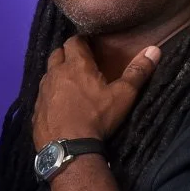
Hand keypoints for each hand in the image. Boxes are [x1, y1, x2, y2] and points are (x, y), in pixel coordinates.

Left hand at [32, 36, 161, 148]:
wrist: (68, 149)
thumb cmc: (97, 118)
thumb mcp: (123, 95)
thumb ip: (137, 71)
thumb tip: (154, 49)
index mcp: (75, 66)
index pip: (73, 42)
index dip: (81, 41)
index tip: (90, 45)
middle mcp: (54, 74)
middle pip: (56, 54)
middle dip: (66, 54)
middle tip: (80, 62)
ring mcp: (42, 92)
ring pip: (47, 74)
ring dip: (57, 74)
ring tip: (70, 82)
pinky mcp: (35, 110)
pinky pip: (42, 95)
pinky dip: (50, 94)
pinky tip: (59, 104)